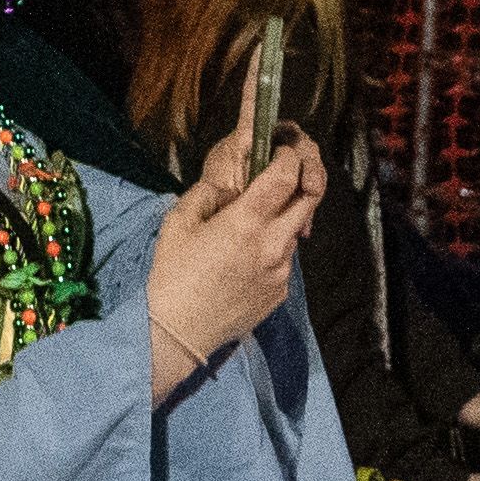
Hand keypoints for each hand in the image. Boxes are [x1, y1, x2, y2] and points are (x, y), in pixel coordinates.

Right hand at [148, 122, 320, 384]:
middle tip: (283, 175)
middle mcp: (273, 244)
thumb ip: (206, 195)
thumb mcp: (177, 222)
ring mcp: (280, 271)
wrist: (178, 332)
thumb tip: (227, 189)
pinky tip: (244, 260)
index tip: (281, 148)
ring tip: (253, 224)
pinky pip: (284, 262)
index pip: (285, 176)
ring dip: (283, 219)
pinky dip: (272, 251)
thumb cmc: (171, 273)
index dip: (288, 156)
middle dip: (302, 181)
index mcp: (246, 221)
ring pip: (295, 233)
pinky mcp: (280, 293)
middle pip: (308, 202)